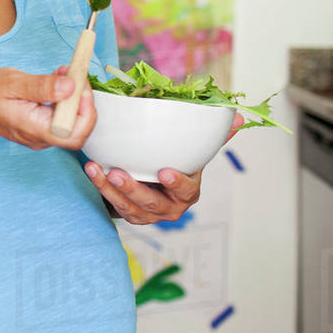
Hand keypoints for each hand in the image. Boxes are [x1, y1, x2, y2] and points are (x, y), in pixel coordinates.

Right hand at [0, 66, 95, 150]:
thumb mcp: (13, 83)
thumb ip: (42, 86)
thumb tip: (70, 87)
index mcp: (34, 129)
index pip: (74, 134)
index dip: (85, 111)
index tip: (79, 85)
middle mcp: (40, 138)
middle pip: (79, 129)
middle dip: (84, 101)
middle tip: (76, 75)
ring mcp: (42, 135)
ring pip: (74, 122)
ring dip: (76, 97)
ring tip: (66, 72)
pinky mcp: (42, 129)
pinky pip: (64, 118)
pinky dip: (68, 99)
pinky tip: (59, 81)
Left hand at [84, 112, 245, 223]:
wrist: (154, 184)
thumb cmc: (172, 164)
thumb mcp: (191, 153)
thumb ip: (212, 137)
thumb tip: (240, 118)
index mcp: (188, 192)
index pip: (185, 190)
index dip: (176, 183)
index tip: (164, 172)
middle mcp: (170, 207)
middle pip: (152, 203)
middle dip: (133, 189)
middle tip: (117, 173)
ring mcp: (148, 215)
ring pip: (129, 207)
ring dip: (110, 189)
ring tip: (97, 170)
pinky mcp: (129, 215)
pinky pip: (114, 205)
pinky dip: (101, 189)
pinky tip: (92, 171)